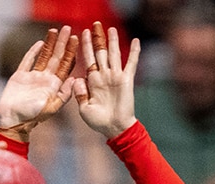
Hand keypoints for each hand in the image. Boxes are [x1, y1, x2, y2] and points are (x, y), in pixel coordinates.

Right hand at [0, 25, 77, 141]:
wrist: (12, 121)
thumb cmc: (32, 117)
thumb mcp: (52, 107)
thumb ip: (64, 94)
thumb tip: (75, 79)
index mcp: (54, 86)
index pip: (65, 66)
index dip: (71, 52)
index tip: (76, 39)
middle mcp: (45, 79)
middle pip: (56, 57)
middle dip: (62, 43)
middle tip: (67, 29)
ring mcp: (32, 77)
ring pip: (43, 56)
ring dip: (49, 44)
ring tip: (54, 30)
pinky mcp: (19, 77)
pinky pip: (27, 61)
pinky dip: (33, 52)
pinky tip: (40, 43)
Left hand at [73, 22, 139, 139]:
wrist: (114, 128)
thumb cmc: (97, 121)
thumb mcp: (84, 108)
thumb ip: (80, 94)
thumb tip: (79, 79)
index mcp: (92, 81)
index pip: (87, 60)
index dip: (85, 47)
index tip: (81, 34)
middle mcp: (103, 76)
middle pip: (100, 53)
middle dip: (97, 39)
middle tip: (95, 24)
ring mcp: (115, 76)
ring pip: (113, 54)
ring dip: (113, 41)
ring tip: (111, 28)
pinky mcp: (127, 80)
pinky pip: (131, 63)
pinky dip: (134, 52)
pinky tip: (136, 40)